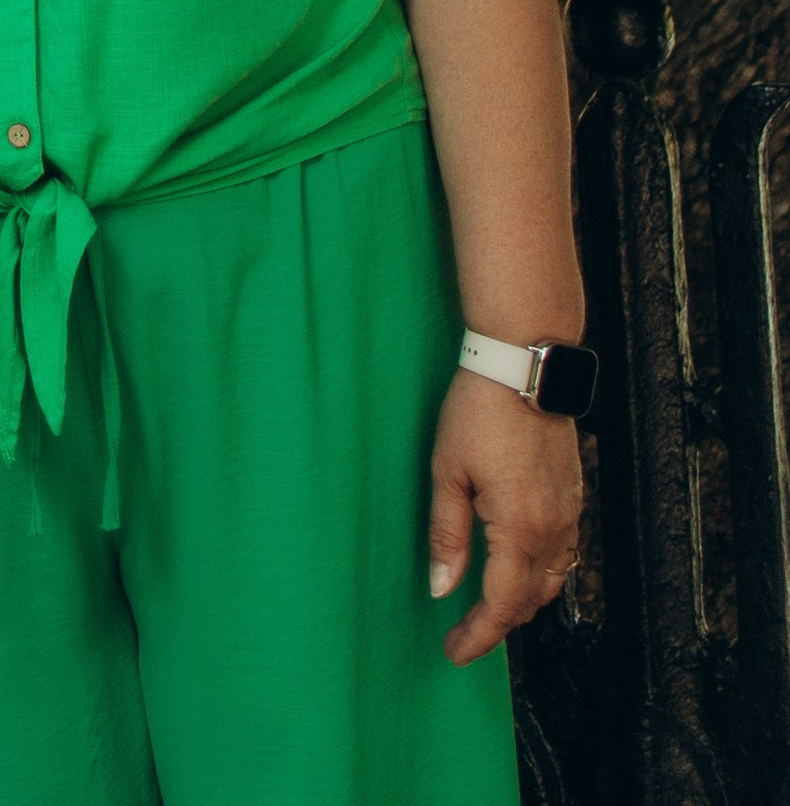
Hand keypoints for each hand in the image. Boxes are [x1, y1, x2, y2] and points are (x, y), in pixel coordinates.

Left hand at [428, 372, 582, 658]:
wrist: (524, 365)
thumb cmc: (478, 412)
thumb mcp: (447, 472)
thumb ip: (448, 535)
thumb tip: (443, 589)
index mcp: (519, 529)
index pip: (501, 604)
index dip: (478, 636)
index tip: (454, 652)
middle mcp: (553, 530)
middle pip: (529, 601)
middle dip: (498, 624)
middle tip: (464, 634)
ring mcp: (569, 514)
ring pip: (551, 582)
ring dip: (521, 602)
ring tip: (487, 608)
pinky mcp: (574, 498)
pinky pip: (564, 555)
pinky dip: (541, 575)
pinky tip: (519, 568)